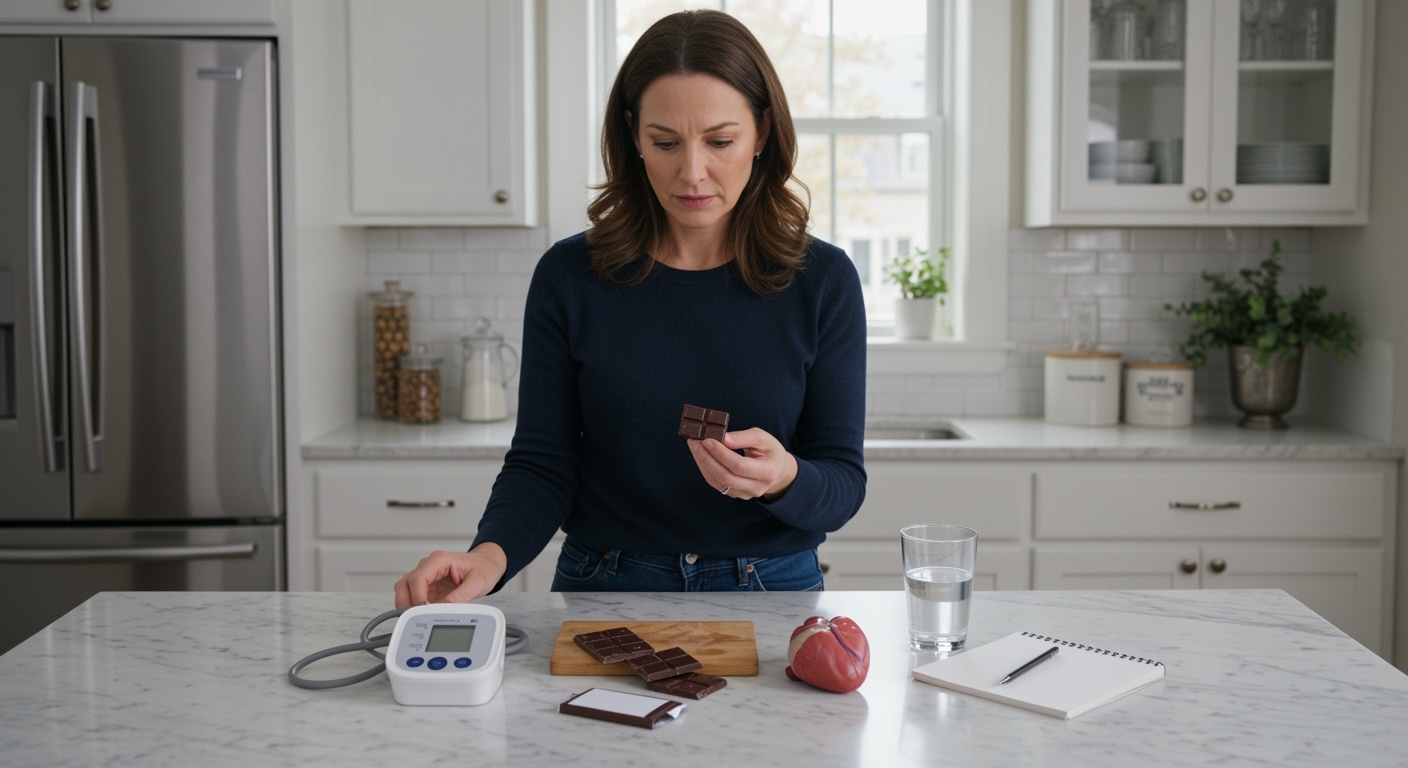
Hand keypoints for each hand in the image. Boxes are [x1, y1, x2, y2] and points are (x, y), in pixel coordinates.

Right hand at [393, 543, 507, 607]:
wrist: (486, 566)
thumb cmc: (482, 568)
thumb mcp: (478, 582)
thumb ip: (463, 595)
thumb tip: (447, 607)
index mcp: (439, 560)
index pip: (418, 577)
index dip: (417, 595)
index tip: (423, 609)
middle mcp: (429, 567)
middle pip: (405, 583)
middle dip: (406, 601)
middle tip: (415, 617)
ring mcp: (427, 578)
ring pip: (405, 590)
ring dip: (408, 605)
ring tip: (418, 618)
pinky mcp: (428, 588)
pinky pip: (414, 597)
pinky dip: (415, 608)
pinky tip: (423, 616)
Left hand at [687, 427, 798, 500]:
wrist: (777, 470)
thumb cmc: (770, 451)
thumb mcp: (762, 438)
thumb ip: (743, 437)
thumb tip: (722, 438)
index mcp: (767, 471)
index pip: (739, 465)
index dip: (721, 453)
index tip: (707, 439)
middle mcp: (757, 487)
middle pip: (725, 477)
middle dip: (706, 458)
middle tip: (694, 441)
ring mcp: (746, 494)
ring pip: (718, 482)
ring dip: (702, 463)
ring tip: (695, 446)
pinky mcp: (736, 494)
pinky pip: (716, 484)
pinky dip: (706, 469)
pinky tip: (701, 456)